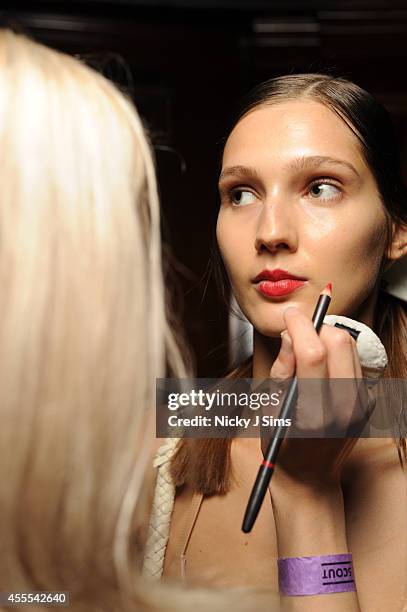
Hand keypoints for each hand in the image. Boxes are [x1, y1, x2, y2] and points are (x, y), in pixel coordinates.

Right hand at [262, 306, 375, 491]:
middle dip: (316, 326)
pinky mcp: (369, 401)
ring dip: (327, 336)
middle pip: (339, 342)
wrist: (309, 476)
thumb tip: (289, 334)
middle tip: (297, 330)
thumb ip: (282, 369)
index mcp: (314, 414)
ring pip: (351, 346)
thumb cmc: (282, 445)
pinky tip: (322, 363)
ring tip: (307, 348)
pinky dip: (337, 352)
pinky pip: (356, 360)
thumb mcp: (270, 409)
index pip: (312, 353)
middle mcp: (345, 408)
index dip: (299, 326)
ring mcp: (362, 405)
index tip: (289, 315)